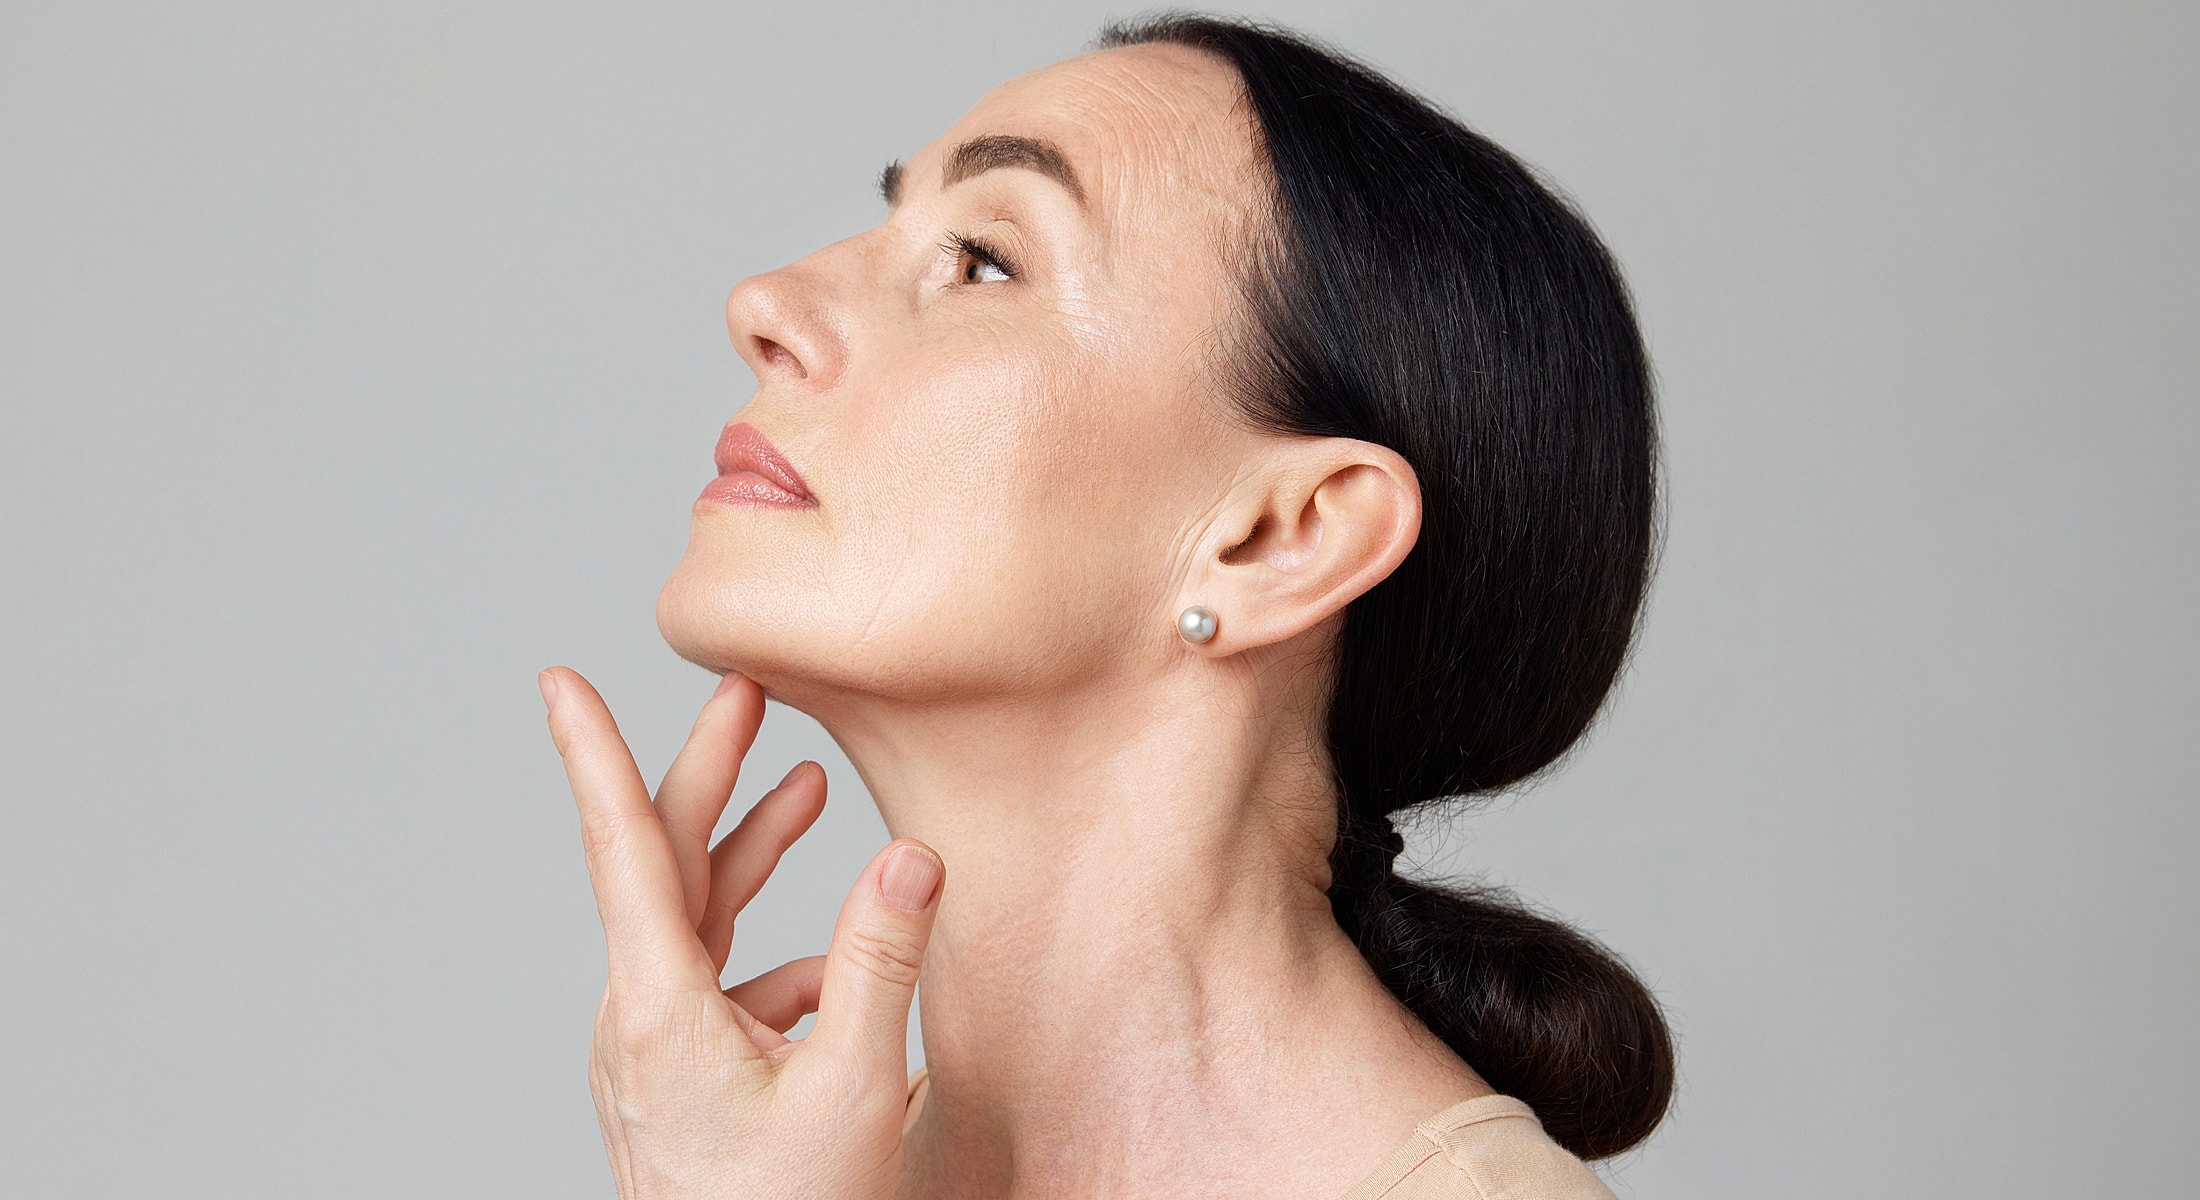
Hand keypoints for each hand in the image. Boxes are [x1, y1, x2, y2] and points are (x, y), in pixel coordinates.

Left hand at [539, 666, 942, 1198]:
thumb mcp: (854, 1091)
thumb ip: (881, 965)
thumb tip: (907, 856)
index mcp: (660, 1010)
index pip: (624, 850)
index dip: (593, 755)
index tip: (559, 682)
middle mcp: (640, 1020)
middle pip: (667, 866)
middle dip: (711, 772)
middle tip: (749, 691)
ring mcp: (654, 1052)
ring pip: (696, 921)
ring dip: (751, 853)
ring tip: (808, 787)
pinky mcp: (680, 1079)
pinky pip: (723, 985)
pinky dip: (781, 954)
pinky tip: (844, 968)